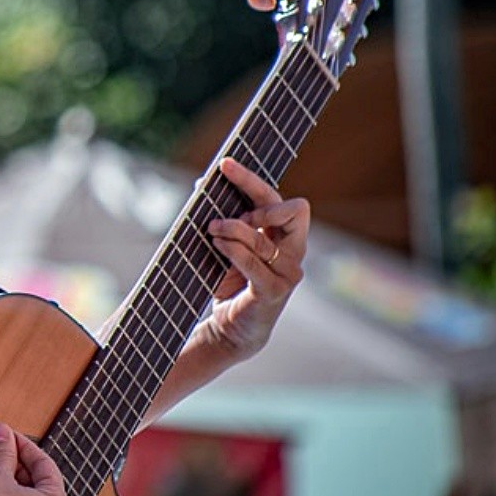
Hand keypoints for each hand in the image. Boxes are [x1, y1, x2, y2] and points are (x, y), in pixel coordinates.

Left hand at [204, 157, 310, 362]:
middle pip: (292, 210)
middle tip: (227, 216)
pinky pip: (252, 261)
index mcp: (286, 237)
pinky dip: (231, 248)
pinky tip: (216, 243)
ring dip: (232, 228)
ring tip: (211, 230)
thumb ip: (223, 217)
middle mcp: (294, 252)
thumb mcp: (225, 245)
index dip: (253, 180)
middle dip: (257, 204)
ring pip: (263, 236)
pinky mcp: (273, 290)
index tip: (225, 165)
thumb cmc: (229, 283)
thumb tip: (201, 184)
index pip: (281, 199)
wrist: (231, 329)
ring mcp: (288, 273)